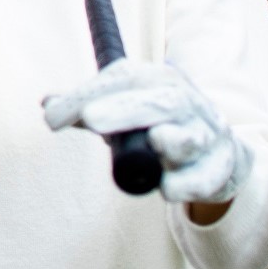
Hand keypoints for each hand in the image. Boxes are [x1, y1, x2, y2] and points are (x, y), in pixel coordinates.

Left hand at [42, 60, 254, 206]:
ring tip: (156, 141)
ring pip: (192, 137)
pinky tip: (169, 189)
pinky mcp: (221, 169)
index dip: (86, 94)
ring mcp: (207, 135)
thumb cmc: (157, 124)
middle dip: (125, 109)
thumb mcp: (124, 109)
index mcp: (159, 79)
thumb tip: (47, 104)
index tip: (53, 117)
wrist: (216, 150)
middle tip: (90, 119)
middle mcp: (186, 102)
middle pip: (159, 101)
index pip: (123, 79)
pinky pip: (205, 178)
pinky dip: (188, 183)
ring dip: (174, 140)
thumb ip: (86, 107)